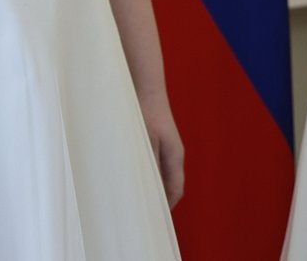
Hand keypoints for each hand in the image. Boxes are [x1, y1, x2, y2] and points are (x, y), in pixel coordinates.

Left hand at [140, 91, 185, 206]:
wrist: (145, 87)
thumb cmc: (144, 113)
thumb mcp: (144, 142)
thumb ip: (147, 166)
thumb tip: (146, 188)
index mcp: (175, 158)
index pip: (175, 191)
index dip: (166, 207)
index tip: (153, 219)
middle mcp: (174, 155)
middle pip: (170, 186)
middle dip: (158, 201)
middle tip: (141, 212)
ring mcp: (167, 148)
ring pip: (162, 176)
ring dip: (152, 188)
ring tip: (135, 198)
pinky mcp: (158, 142)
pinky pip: (155, 166)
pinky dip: (147, 176)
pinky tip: (131, 177)